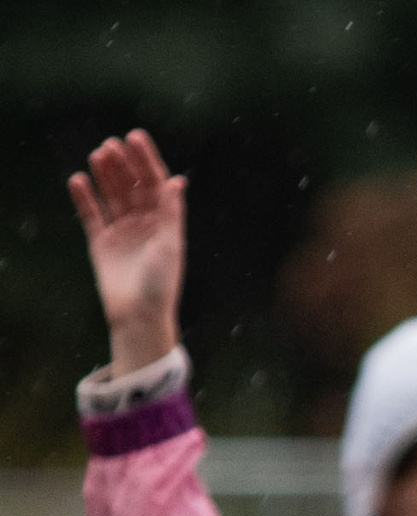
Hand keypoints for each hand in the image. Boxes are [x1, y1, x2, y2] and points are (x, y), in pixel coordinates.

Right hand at [69, 130, 186, 377]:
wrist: (139, 315)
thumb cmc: (161, 283)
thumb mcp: (171, 244)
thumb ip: (171, 212)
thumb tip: (176, 180)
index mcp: (166, 222)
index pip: (156, 183)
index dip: (147, 160)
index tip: (135, 137)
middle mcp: (145, 224)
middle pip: (132, 186)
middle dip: (123, 164)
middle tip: (111, 145)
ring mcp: (122, 232)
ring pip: (112, 196)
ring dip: (105, 175)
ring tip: (98, 155)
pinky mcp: (101, 243)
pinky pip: (91, 215)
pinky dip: (85, 198)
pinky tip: (79, 179)